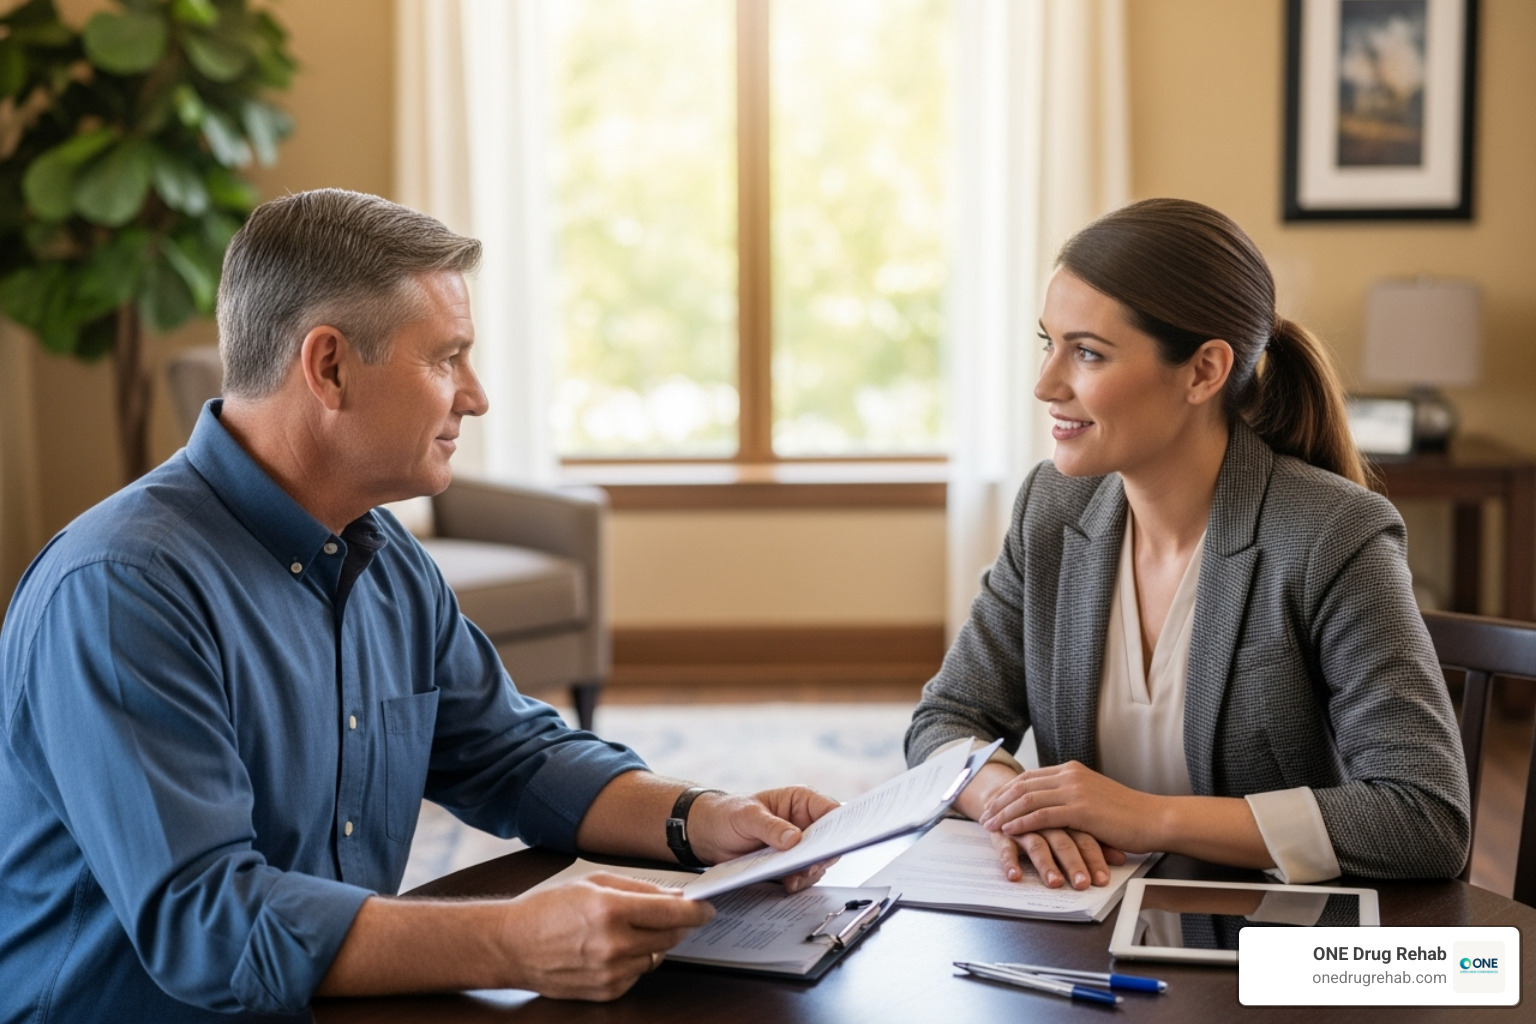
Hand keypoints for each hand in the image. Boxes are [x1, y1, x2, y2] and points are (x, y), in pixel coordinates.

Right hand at [500, 872, 714, 1000]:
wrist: (512, 946)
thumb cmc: (548, 908)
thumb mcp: (593, 882)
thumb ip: (637, 888)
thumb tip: (674, 895)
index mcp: (611, 910)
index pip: (673, 912)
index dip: (696, 910)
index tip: (706, 908)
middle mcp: (614, 945)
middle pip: (671, 936)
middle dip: (678, 924)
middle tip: (676, 914)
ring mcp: (610, 973)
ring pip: (657, 956)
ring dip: (653, 942)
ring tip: (628, 929)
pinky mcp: (606, 992)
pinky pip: (638, 974)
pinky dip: (635, 961)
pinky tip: (614, 948)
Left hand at [684, 785, 840, 891]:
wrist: (709, 835)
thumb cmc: (727, 814)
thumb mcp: (747, 816)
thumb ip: (771, 826)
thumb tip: (794, 838)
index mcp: (800, 801)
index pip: (830, 811)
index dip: (840, 826)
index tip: (836, 842)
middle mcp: (803, 822)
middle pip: (829, 840)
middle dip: (824, 854)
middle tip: (813, 865)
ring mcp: (798, 845)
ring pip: (818, 860)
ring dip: (810, 871)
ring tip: (796, 878)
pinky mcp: (789, 863)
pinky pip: (804, 874)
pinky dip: (799, 881)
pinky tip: (789, 884)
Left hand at [978, 760, 1163, 854]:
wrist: (1153, 818)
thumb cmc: (1127, 814)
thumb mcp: (1094, 797)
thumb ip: (1072, 796)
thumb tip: (1051, 806)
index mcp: (1072, 770)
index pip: (1029, 777)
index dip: (1007, 790)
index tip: (992, 802)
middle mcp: (1070, 776)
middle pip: (1022, 785)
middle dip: (999, 801)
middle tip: (983, 815)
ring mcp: (1075, 791)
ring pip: (1027, 799)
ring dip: (1005, 813)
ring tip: (989, 825)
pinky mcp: (1080, 810)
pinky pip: (1041, 815)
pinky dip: (1021, 823)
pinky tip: (1009, 831)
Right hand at [989, 827, 1125, 889]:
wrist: (1009, 795)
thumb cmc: (1047, 816)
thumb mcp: (1072, 825)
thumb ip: (1094, 840)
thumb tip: (1121, 858)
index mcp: (1066, 814)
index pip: (1084, 836)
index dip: (1095, 857)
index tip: (1103, 880)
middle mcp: (1046, 820)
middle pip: (1063, 840)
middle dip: (1074, 864)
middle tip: (1082, 884)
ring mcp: (1024, 825)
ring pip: (1037, 845)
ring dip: (1046, 865)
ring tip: (1055, 883)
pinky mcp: (1003, 833)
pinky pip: (1005, 848)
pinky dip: (1009, 862)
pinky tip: (1014, 876)